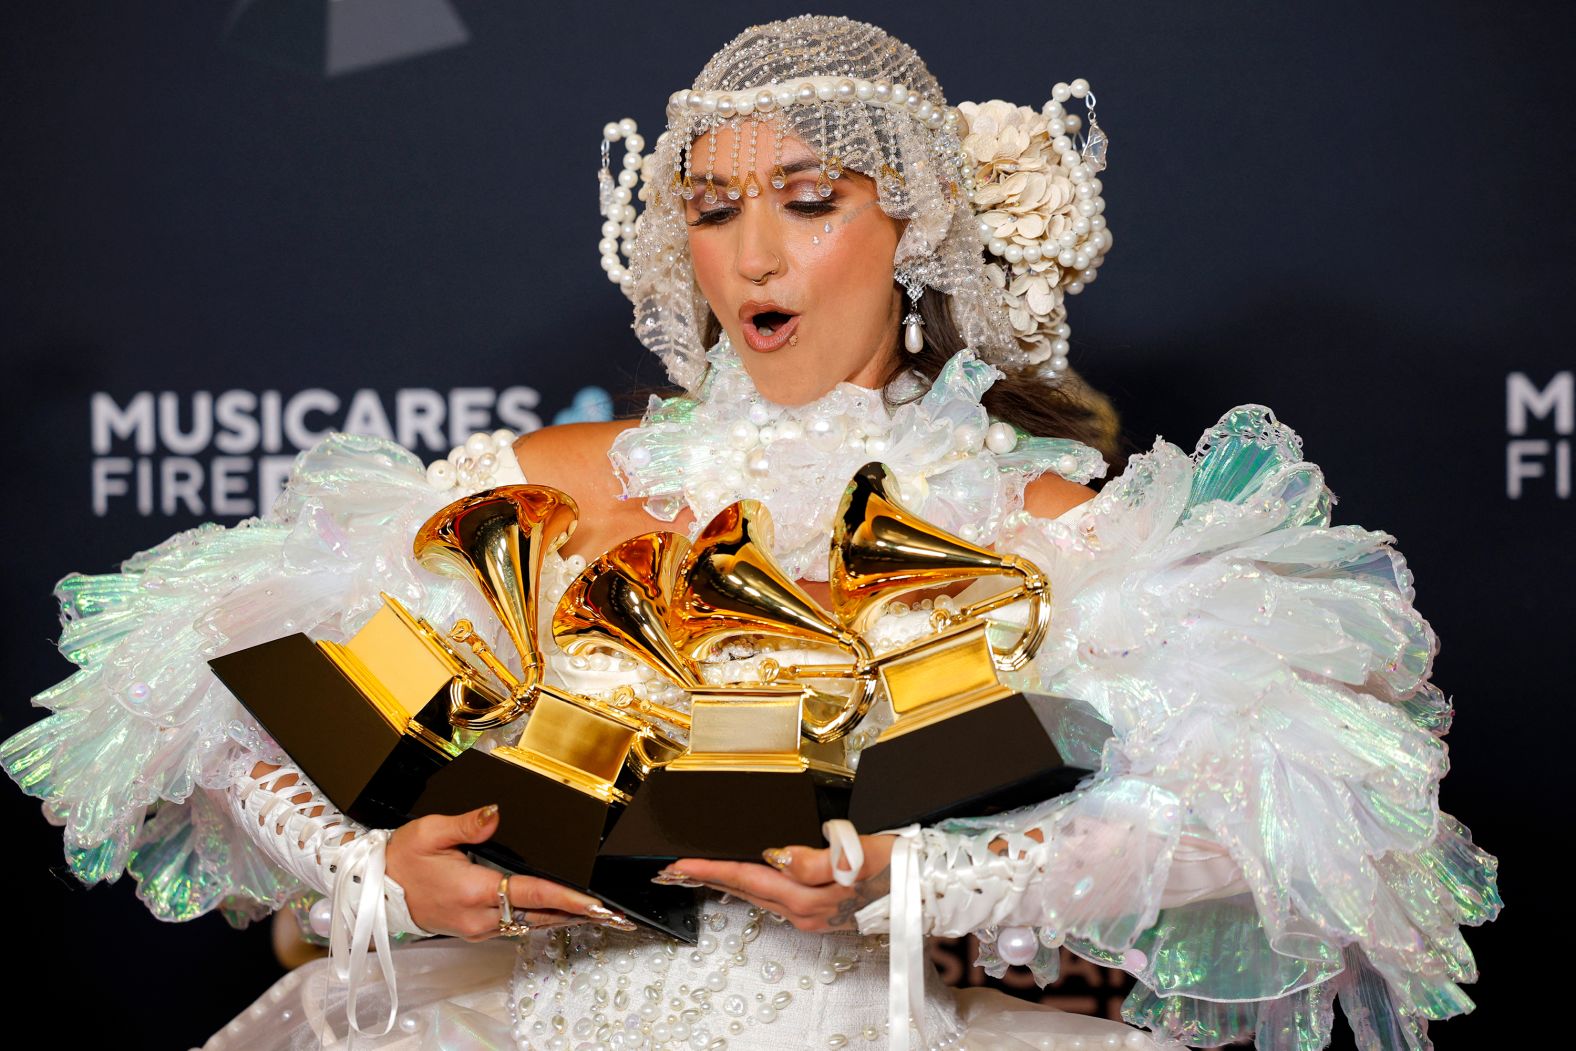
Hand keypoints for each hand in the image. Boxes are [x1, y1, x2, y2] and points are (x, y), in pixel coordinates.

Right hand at [386, 804, 628, 939]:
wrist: (376, 890)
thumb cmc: (402, 859)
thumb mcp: (430, 831)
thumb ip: (468, 824)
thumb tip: (496, 813)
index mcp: (473, 890)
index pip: (531, 893)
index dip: (566, 898)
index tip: (594, 903)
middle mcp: (479, 915)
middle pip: (537, 915)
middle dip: (574, 913)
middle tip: (608, 911)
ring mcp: (477, 927)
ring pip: (528, 924)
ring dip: (559, 918)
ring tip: (592, 912)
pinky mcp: (474, 930)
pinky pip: (514, 926)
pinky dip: (538, 919)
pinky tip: (556, 911)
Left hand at [661, 834, 895, 932]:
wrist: (930, 887)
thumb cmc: (897, 866)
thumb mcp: (854, 857)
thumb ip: (812, 861)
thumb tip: (776, 856)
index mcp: (807, 898)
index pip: (746, 878)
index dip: (710, 869)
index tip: (678, 864)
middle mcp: (805, 913)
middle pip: (746, 891)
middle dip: (709, 879)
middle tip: (674, 869)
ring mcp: (814, 916)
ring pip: (759, 897)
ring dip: (728, 883)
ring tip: (701, 871)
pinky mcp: (825, 913)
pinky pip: (777, 900)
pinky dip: (754, 888)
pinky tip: (749, 880)